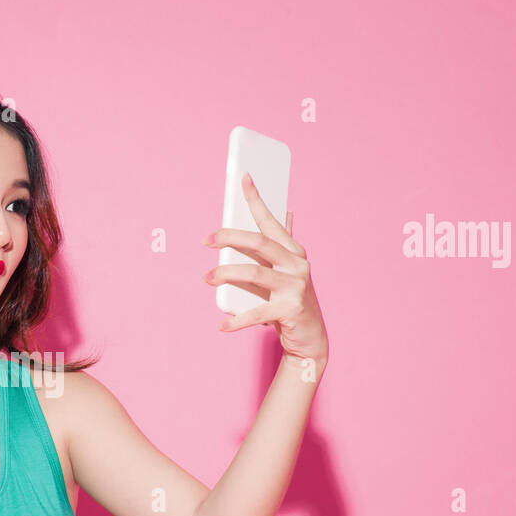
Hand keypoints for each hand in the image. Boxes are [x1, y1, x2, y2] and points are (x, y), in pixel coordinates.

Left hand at [200, 173, 328, 365]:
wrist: (310, 337)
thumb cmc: (292, 299)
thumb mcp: (288, 269)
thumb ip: (283, 243)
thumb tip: (286, 211)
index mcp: (294, 251)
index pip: (271, 221)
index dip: (256, 199)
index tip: (243, 178)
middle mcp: (297, 264)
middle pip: (259, 242)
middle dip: (230, 237)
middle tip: (205, 240)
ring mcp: (296, 286)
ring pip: (254, 273)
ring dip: (225, 274)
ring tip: (205, 278)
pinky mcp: (290, 310)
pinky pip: (257, 312)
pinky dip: (236, 320)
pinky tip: (221, 325)